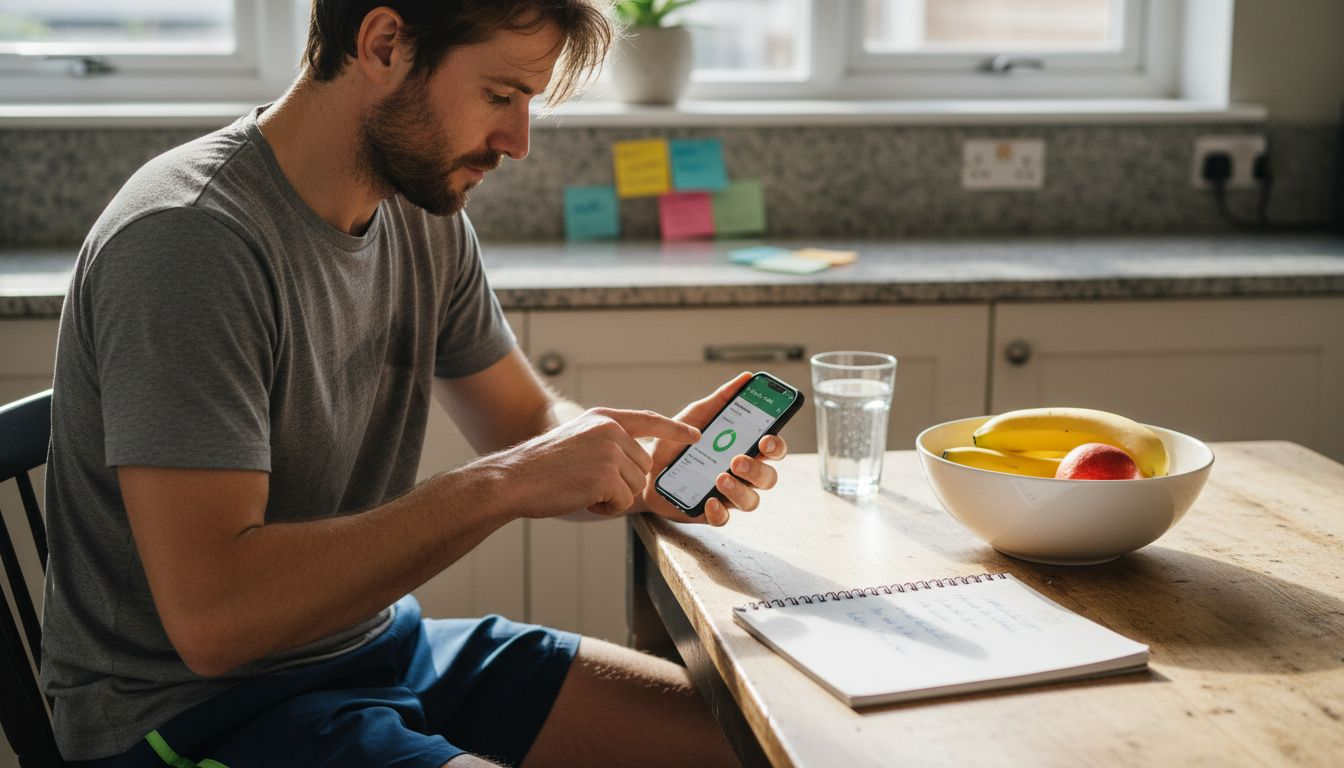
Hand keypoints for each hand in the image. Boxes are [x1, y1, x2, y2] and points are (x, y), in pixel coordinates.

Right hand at [487, 407, 698, 518]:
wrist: (515, 478)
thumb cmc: (542, 467)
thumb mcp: (578, 438)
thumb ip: (607, 441)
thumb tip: (639, 459)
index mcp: (603, 418)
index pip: (649, 419)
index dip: (674, 429)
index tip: (695, 436)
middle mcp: (610, 430)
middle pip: (643, 465)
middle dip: (623, 482)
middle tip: (589, 484)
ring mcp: (610, 451)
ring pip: (635, 486)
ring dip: (613, 497)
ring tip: (582, 489)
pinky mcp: (607, 475)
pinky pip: (624, 502)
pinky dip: (606, 508)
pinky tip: (582, 498)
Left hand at [642, 372, 789, 526]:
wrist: (644, 465)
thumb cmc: (676, 441)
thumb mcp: (696, 415)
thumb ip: (722, 399)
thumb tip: (746, 378)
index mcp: (744, 449)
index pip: (773, 450)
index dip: (776, 446)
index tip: (766, 438)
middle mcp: (742, 475)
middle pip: (768, 478)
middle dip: (757, 469)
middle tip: (737, 460)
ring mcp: (727, 496)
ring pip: (751, 501)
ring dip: (739, 490)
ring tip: (719, 477)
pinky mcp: (709, 513)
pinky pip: (723, 519)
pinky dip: (719, 511)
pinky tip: (708, 500)